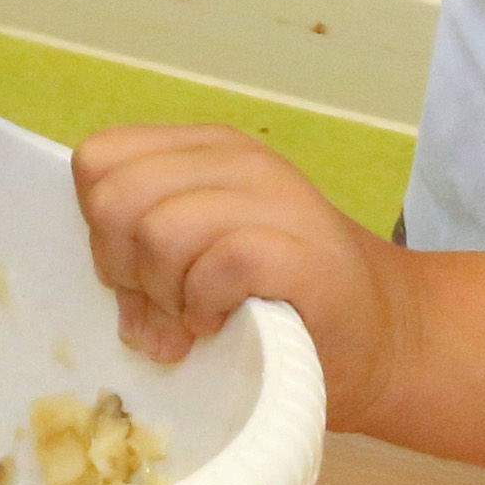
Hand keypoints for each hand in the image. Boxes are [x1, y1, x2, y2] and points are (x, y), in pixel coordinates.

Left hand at [72, 125, 412, 421]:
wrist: (385, 334)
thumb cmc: (282, 301)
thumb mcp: (199, 264)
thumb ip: (147, 268)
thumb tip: (127, 320)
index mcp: (204, 151)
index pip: (99, 160)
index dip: (99, 226)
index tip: (134, 273)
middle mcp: (238, 161)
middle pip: (115, 198)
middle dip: (122, 267)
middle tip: (166, 303)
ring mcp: (274, 199)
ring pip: (158, 231)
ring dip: (166, 294)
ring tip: (199, 317)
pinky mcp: (299, 250)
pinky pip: (215, 267)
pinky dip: (204, 309)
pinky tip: (223, 323)